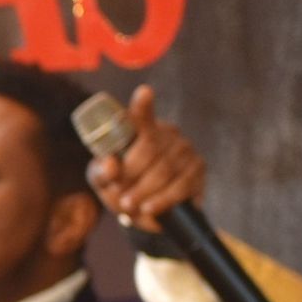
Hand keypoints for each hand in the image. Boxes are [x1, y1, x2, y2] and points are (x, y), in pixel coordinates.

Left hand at [86, 85, 204, 233]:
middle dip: (130, 175)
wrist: (147, 210)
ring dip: (143, 191)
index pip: (142, 115)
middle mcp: (167, 133)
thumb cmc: (122, 186)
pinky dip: (162, 199)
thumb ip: (102, 172)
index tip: (144, 92)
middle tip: (119, 195)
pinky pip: (181, 184)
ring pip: (164, 170)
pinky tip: (149, 208)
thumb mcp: (104, 181)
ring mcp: (185, 149)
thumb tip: (110, 164)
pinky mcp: (198, 168)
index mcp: (141, 130)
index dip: (143, 105)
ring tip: (128, 206)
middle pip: (148, 149)